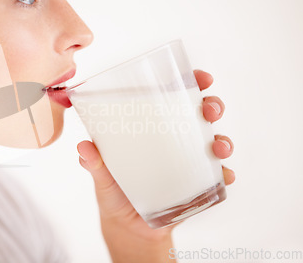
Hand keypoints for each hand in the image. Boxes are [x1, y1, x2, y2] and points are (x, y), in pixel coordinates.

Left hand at [77, 70, 234, 261]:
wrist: (128, 228)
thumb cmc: (114, 193)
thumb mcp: (102, 177)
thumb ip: (94, 164)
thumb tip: (83, 148)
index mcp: (152, 129)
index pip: (174, 98)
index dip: (190, 83)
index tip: (201, 78)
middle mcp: (174, 141)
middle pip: (200, 114)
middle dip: (211, 106)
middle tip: (209, 110)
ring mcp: (189, 162)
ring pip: (215, 141)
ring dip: (222, 139)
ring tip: (217, 146)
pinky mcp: (198, 186)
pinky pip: (217, 176)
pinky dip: (224, 174)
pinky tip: (223, 175)